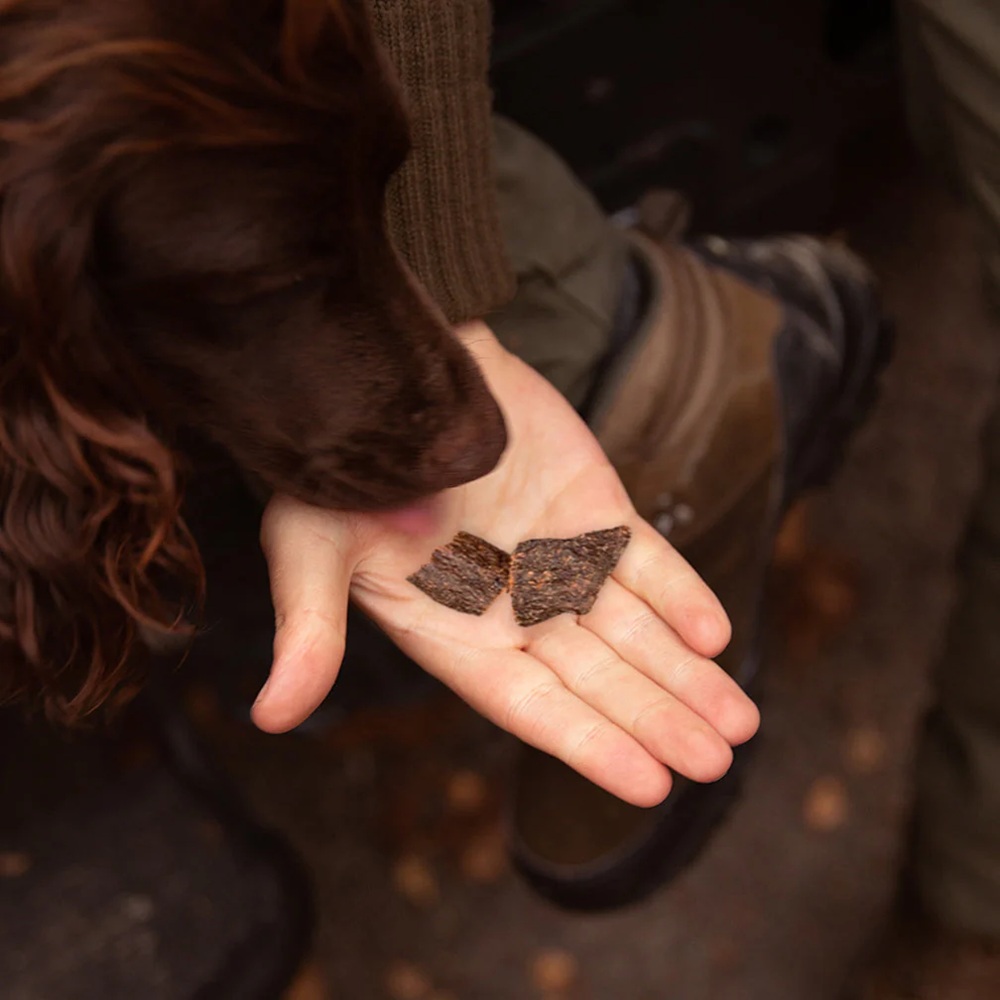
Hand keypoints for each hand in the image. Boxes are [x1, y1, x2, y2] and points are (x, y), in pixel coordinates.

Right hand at [253, 323, 758, 806]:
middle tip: (716, 761)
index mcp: (455, 634)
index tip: (650, 784)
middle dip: (657, 717)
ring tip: (740, 722)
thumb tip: (271, 718)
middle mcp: (516, 609)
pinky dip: (682, 592)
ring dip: (686, 672)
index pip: (531, 704)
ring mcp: (561, 559)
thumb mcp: (312, 544)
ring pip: (635, 628)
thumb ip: (311, 628)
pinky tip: (716, 633)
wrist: (391, 375)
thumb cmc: (340, 467)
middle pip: (598, 678)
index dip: (587, 743)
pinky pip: (645, 557)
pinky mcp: (594, 508)